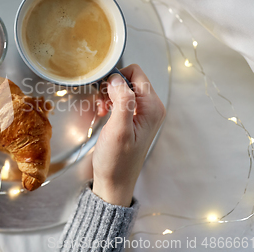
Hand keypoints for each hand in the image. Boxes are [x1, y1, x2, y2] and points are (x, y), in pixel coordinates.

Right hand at [92, 64, 165, 206]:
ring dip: (107, 95)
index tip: (104, 93)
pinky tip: (103, 113)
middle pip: (129, 79)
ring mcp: (142, 112)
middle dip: (111, 87)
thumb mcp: (118, 130)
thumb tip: (117, 78)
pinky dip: (108, 102)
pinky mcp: (132, 117)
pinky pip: (120, 98)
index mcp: (152, 107)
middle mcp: (151, 107)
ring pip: (122, 88)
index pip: (136, 73)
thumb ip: (122, 101)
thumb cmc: (116, 161)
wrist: (113, 181)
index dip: (117, 78)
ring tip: (102, 110)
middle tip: (102, 104)